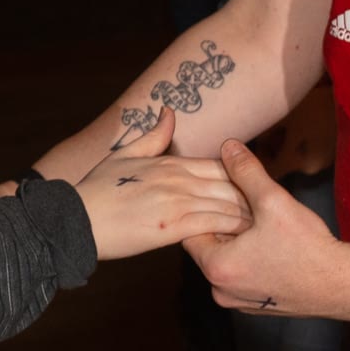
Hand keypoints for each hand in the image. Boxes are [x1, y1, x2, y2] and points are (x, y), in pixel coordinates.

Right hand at [72, 113, 257, 262]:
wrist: (75, 220)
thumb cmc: (97, 190)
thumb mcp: (124, 155)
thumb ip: (153, 135)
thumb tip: (170, 111)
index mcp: (169, 163)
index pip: (220, 165)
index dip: (243, 177)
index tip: (257, 190)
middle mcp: (178, 178)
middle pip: (230, 184)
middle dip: (253, 197)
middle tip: (273, 212)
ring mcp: (177, 201)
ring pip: (227, 204)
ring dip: (248, 215)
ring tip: (268, 229)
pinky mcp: (172, 226)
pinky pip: (213, 225)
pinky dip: (231, 230)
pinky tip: (244, 239)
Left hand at [185, 141, 349, 317]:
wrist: (344, 286)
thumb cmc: (309, 248)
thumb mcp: (275, 201)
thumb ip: (246, 172)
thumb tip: (228, 147)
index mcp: (216, 268)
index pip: (192, 230)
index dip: (209, 209)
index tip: (230, 199)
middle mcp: (220, 291)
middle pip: (209, 246)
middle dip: (226, 224)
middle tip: (252, 210)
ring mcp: (238, 302)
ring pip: (227, 261)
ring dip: (239, 242)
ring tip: (264, 227)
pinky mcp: (256, 307)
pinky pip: (242, 276)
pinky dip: (251, 260)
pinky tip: (273, 248)